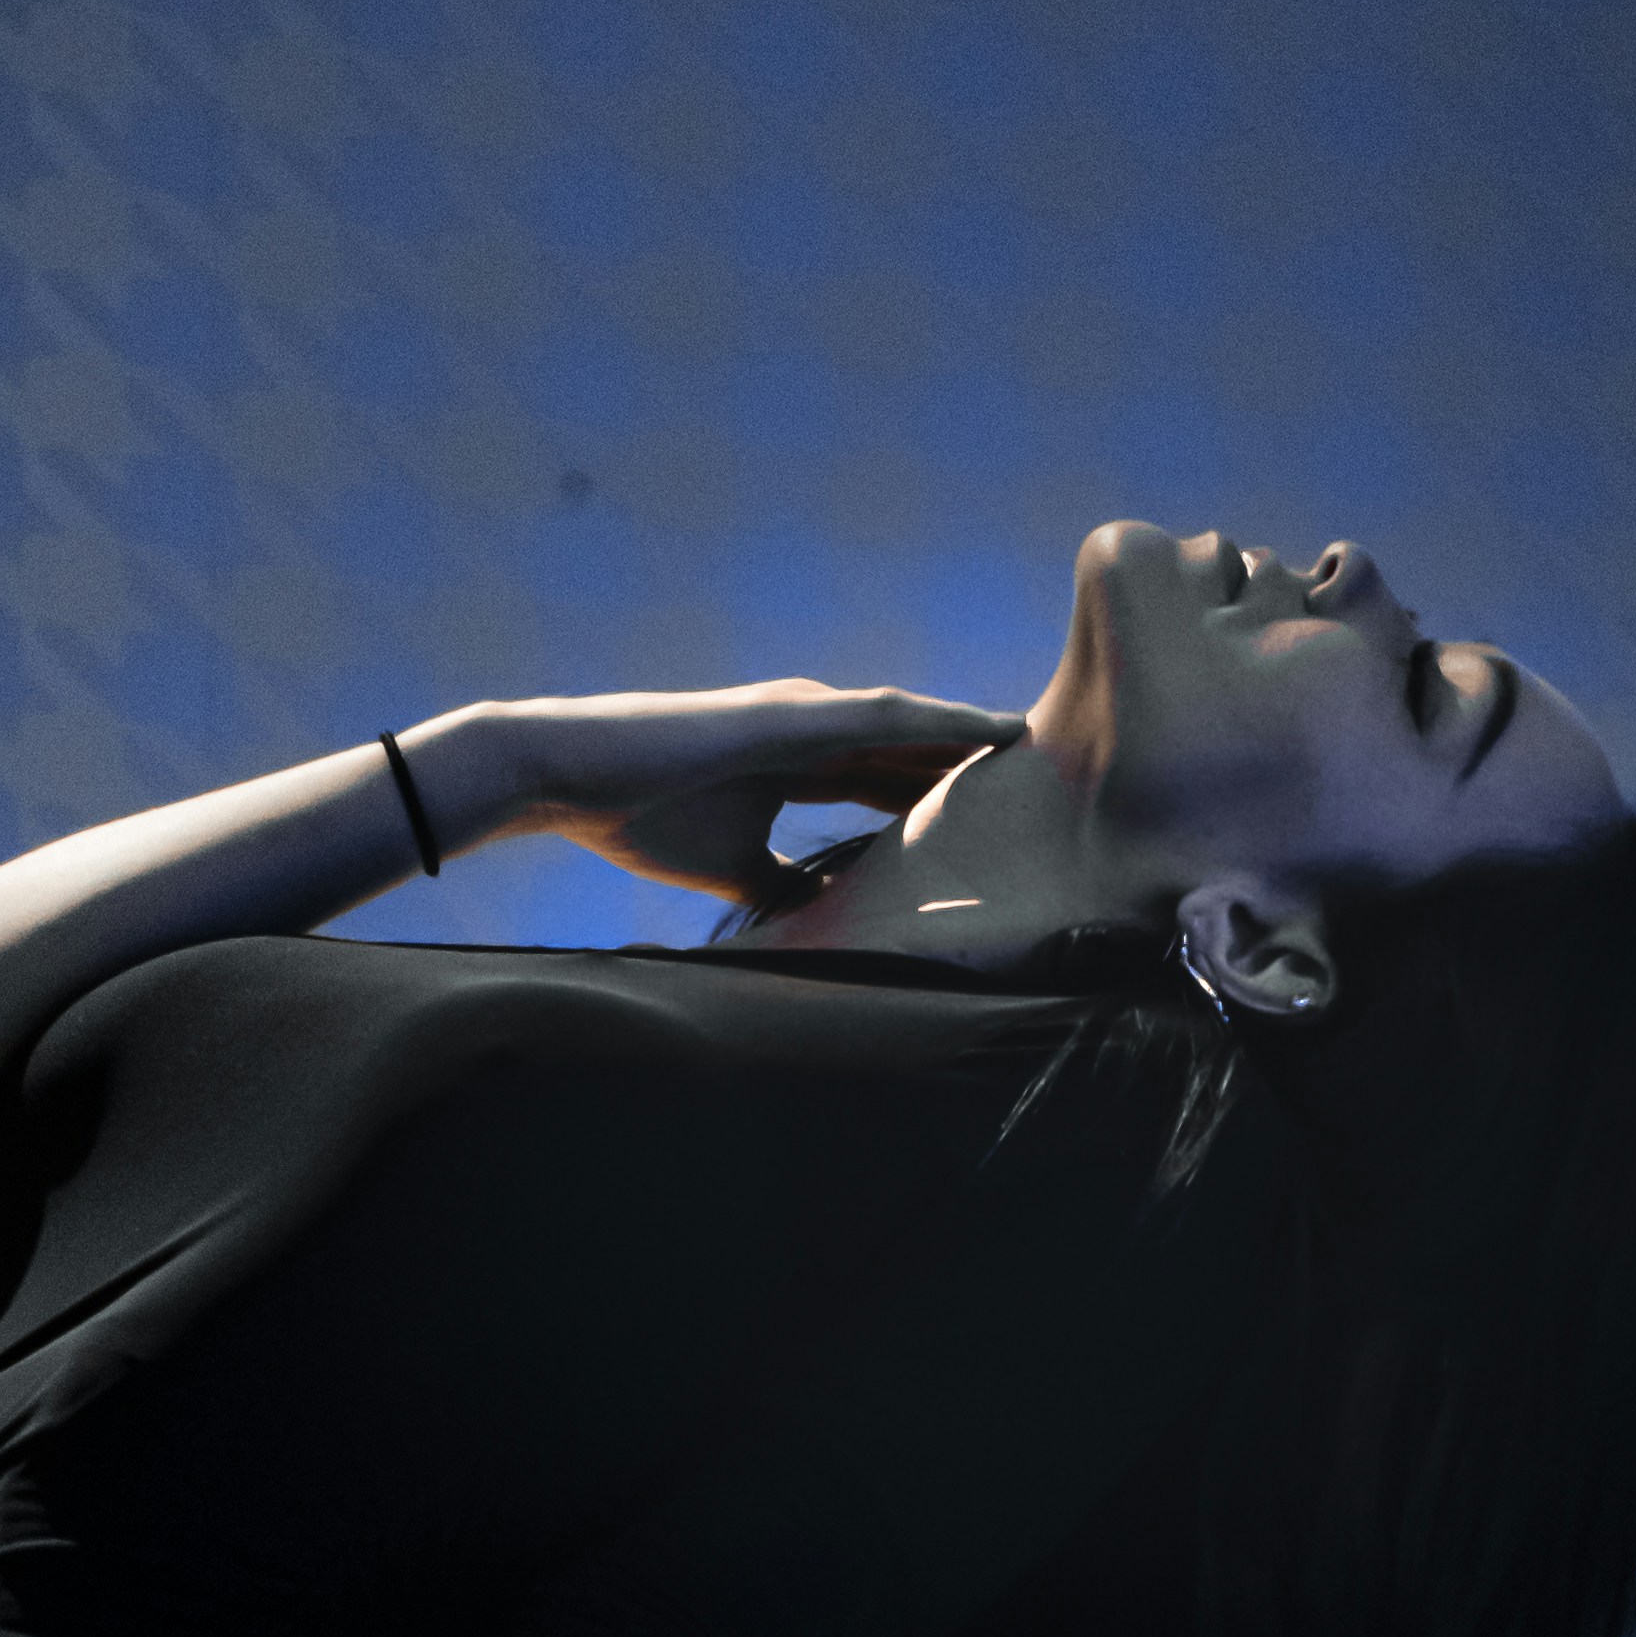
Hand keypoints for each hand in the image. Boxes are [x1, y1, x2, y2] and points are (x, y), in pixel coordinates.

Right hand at [431, 681, 1029, 913]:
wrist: (574, 772)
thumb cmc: (642, 815)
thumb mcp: (733, 869)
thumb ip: (784, 885)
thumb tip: (825, 921)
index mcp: (800, 763)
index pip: (895, 779)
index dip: (953, 797)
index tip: (1014, 825)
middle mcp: (814, 729)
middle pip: (920, 748)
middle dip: (984, 765)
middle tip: (1061, 788)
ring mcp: (806, 715)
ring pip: (917, 723)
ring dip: (980, 734)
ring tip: (1053, 753)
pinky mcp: (793, 715)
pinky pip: (885, 715)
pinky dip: (943, 719)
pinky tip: (996, 729)